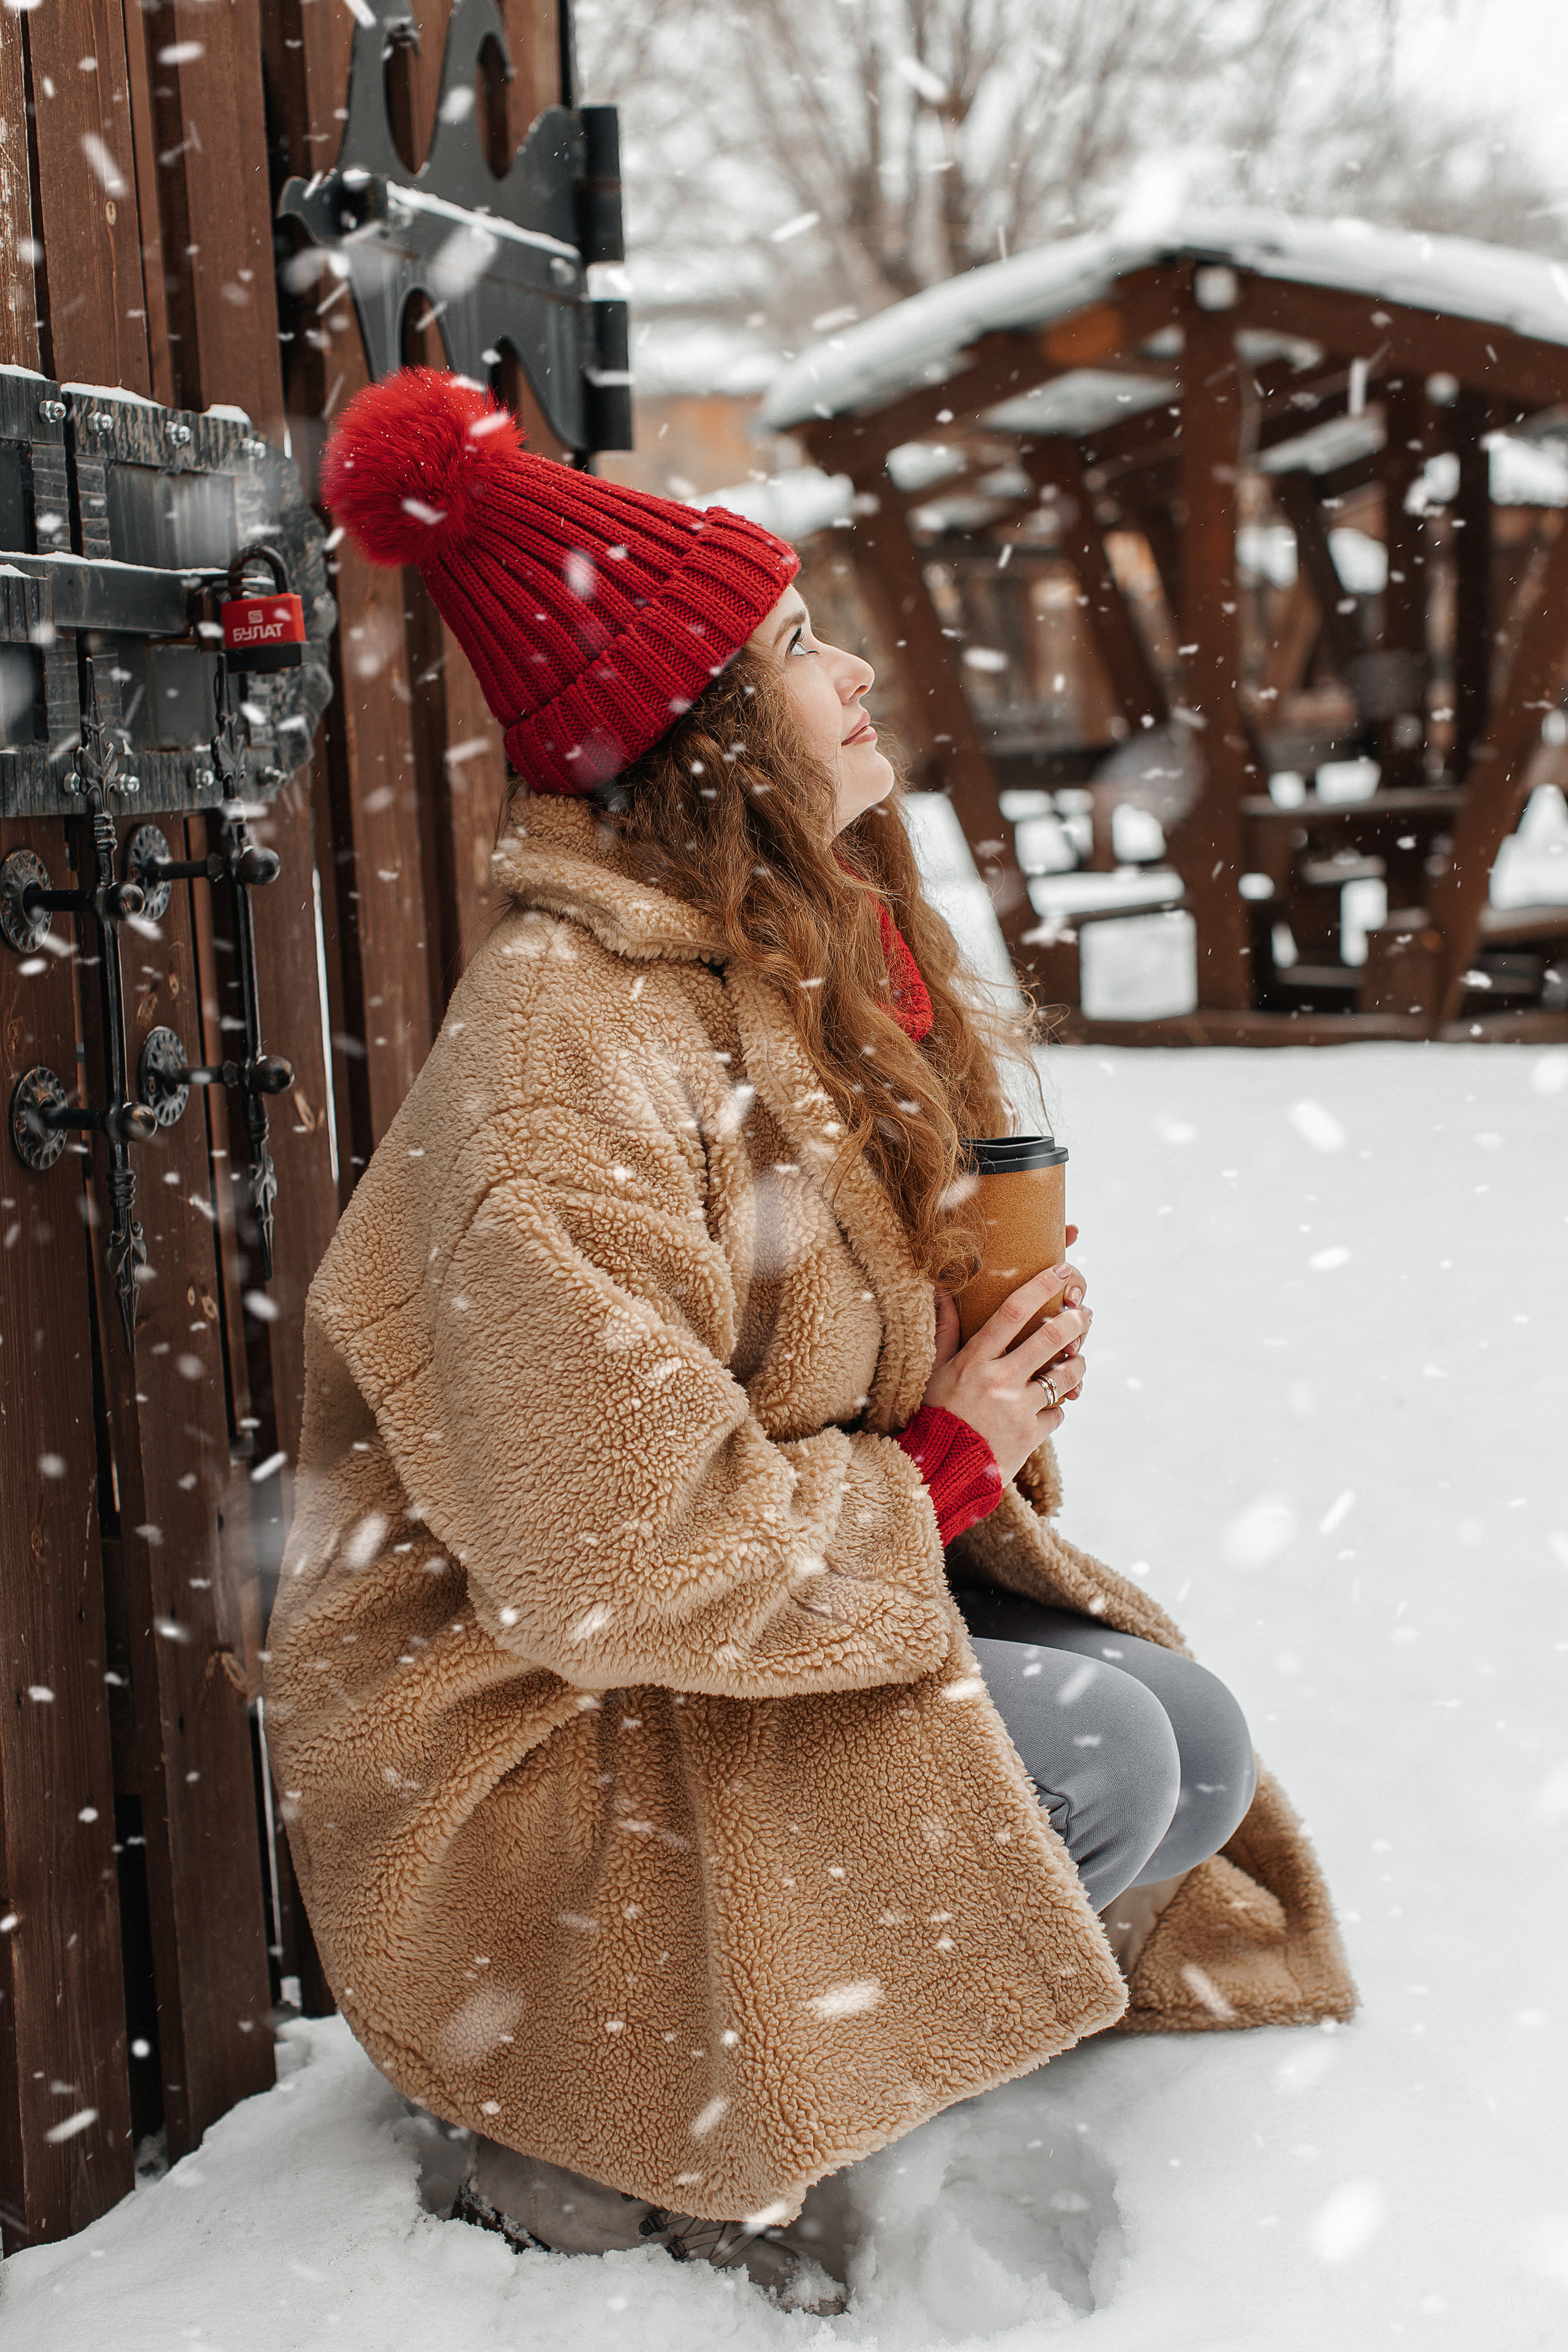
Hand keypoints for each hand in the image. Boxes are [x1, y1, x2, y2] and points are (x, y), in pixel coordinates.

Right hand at [922, 1259, 1091, 1485]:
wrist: (940, 1471)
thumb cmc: (935, 1414)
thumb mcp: (936, 1370)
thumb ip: (946, 1331)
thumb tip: (942, 1291)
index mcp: (975, 1359)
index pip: (1013, 1310)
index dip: (1041, 1285)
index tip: (1060, 1270)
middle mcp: (1000, 1379)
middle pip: (1051, 1337)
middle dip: (1075, 1320)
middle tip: (1085, 1313)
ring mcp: (1018, 1408)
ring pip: (1066, 1375)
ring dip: (1077, 1364)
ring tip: (1077, 1359)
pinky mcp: (1031, 1435)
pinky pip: (1059, 1413)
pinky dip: (1058, 1407)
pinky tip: (1051, 1404)